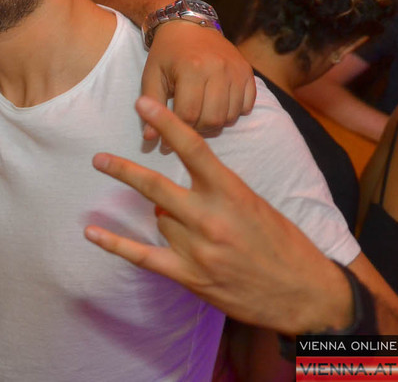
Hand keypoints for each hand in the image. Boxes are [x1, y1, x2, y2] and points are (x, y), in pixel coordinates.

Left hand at [85, 96, 350, 334]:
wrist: (306, 294)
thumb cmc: (283, 244)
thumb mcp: (255, 205)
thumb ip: (216, 192)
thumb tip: (172, 193)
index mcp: (231, 193)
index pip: (193, 149)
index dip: (166, 122)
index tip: (143, 103)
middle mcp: (210, 218)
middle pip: (155, 187)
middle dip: (123, 171)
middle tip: (98, 159)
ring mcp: (198, 249)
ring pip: (158, 221)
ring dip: (166, 220)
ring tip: (196, 231)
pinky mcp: (189, 275)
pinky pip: (142, 256)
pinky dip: (115, 244)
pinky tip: (92, 232)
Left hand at [142, 21, 255, 137]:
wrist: (188, 26)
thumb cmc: (166, 54)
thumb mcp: (152, 76)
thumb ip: (152, 108)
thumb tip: (151, 139)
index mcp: (191, 69)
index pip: (189, 115)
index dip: (178, 129)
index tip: (169, 136)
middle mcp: (218, 68)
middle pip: (213, 119)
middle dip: (198, 129)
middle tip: (187, 124)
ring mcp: (236, 70)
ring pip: (231, 116)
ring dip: (215, 123)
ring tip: (201, 114)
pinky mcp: (248, 72)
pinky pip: (247, 105)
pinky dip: (233, 112)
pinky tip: (217, 105)